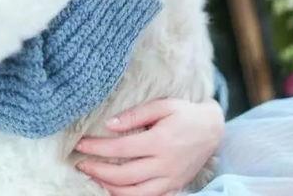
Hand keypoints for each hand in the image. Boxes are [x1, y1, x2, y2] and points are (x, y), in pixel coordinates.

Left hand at [74, 97, 223, 195]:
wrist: (212, 129)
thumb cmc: (185, 113)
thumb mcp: (162, 106)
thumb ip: (135, 115)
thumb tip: (109, 125)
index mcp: (159, 141)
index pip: (120, 148)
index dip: (97, 148)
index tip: (80, 144)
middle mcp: (164, 164)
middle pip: (123, 175)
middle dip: (97, 171)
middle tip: (80, 163)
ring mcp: (169, 179)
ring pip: (133, 194)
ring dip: (109, 188)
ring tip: (93, 177)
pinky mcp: (173, 187)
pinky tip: (114, 189)